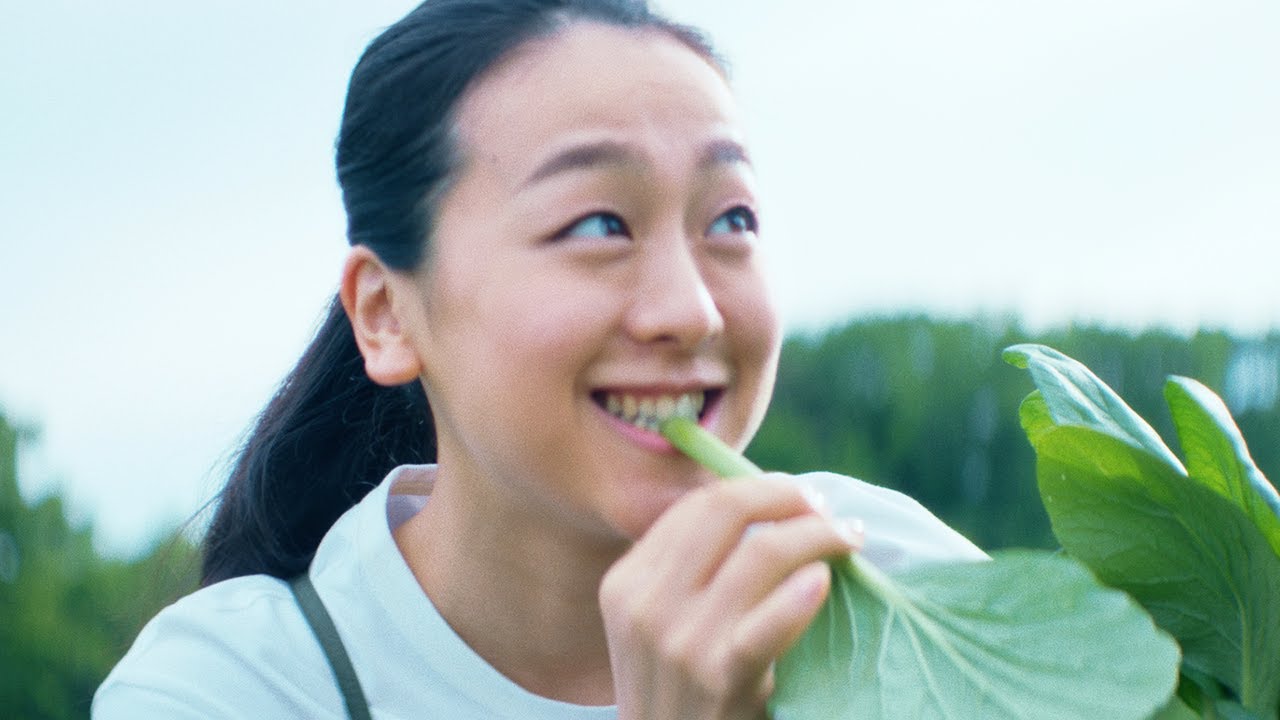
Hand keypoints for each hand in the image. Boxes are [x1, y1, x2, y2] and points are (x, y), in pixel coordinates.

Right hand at [599, 475, 861, 719]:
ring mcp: (682, 641)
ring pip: (761, 553)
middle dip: (786, 496)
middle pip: (726, 511)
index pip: (697, 507)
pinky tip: (825, 579)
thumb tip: (758, 506)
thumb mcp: (653, 628)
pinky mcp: (722, 676)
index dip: (753, 488)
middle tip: (824, 508)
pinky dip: (804, 592)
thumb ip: (685, 572)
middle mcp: (646, 605)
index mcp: (625, 583)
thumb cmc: (679, 693)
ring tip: (848, 539)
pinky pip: (772, 620)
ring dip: (817, 535)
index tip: (792, 495)